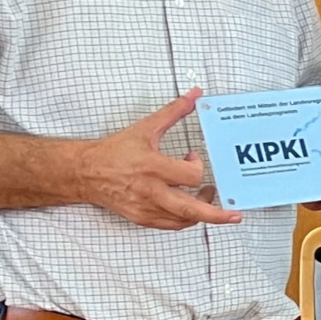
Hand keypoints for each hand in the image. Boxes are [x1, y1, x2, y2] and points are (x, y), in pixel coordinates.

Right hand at [74, 89, 240, 230]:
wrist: (86, 172)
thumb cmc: (114, 151)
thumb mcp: (146, 128)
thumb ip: (174, 111)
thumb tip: (195, 95)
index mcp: (152, 167)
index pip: (190, 176)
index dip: (198, 166)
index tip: (192, 156)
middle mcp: (150, 191)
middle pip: (190, 209)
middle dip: (216, 214)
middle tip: (234, 214)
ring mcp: (146, 208)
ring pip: (182, 220)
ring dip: (201, 213)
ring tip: (209, 200)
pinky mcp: (141, 218)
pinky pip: (170, 224)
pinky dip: (185, 219)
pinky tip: (191, 209)